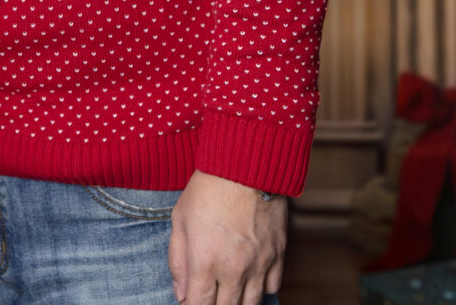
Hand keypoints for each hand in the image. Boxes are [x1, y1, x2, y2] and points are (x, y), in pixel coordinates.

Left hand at [168, 171, 286, 304]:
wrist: (246, 165)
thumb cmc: (207, 189)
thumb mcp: (179, 221)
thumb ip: (177, 261)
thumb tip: (181, 294)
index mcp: (205, 262)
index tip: (191, 302)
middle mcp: (234, 269)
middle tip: (209, 296)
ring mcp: (259, 264)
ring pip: (251, 304)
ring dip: (238, 302)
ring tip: (228, 293)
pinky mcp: (278, 254)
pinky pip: (273, 287)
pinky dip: (261, 289)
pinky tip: (250, 281)